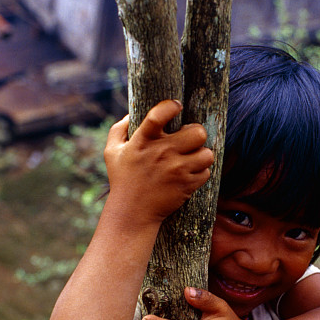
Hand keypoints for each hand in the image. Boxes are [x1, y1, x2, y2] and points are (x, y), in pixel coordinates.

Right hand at [103, 101, 213, 225]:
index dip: (172, 106)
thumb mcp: (111, 152)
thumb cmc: (123, 179)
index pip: (159, 115)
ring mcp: (176, 170)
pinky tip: (190, 173)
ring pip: (207, 154)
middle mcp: (162, 153)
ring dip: (202, 155)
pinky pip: (206, 172)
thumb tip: (131, 113)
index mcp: (143, 141)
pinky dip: (200, 172)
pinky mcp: (186, 186)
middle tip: (189, 140)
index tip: (176, 106)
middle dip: (196, 133)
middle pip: (198, 132)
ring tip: (192, 157)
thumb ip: (119, 128)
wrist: (132, 213)